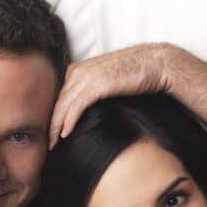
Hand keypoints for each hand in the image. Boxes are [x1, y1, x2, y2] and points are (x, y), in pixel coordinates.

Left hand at [50, 43, 174, 147]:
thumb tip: (88, 111)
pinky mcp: (97, 85)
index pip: (62, 96)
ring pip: (64, 106)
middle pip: (59, 102)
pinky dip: (69, 121)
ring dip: (56, 126)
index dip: (56, 115)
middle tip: (50, 142)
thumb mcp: (108, 81)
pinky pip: (76, 107)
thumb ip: (94, 91)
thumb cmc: (136, 74)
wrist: (156, 63)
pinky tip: (65, 134)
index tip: (55, 132)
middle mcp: (79, 71)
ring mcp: (87, 77)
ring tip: (55, 143)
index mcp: (79, 69)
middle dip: (52, 124)